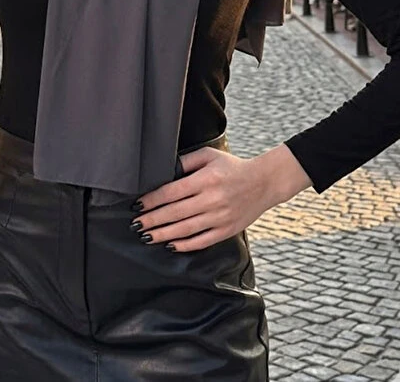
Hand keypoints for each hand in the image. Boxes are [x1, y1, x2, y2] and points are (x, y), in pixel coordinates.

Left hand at [130, 143, 309, 251]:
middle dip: (152, 220)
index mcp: (206, 179)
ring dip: (163, 234)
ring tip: (147, 236)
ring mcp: (220, 217)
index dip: (152, 200)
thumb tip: (163, 171)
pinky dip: (185, 245)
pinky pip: (202, 241)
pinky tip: (171, 245)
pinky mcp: (227, 230)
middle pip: (175, 213)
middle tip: (135, 224)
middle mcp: (212, 199)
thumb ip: (186, 161)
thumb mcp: (209, 155)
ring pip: (186, 229)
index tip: (137, 205)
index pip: (171, 192)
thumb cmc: (232, 167)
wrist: (264, 182)